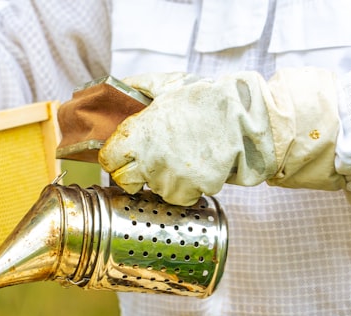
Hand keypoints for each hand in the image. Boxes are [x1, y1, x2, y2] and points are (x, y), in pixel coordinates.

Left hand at [98, 69, 344, 205]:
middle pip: (124, 181)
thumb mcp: (167, 84)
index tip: (124, 154)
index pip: (107, 160)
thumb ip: (137, 87)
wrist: (243, 119)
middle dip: (133, 172)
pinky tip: (194, 169)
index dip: (115, 157)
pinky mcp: (189, 191)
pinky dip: (185, 187)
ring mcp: (168, 179)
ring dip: (163, 178)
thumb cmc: (205, 99)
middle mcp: (148, 160)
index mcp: (137, 135)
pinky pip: (178, 197)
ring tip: (181, 157)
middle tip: (150, 159)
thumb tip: (116, 88)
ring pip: (154, 189)